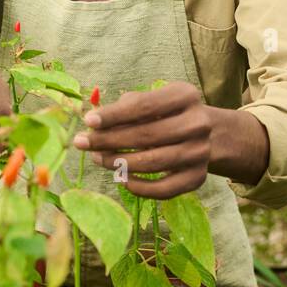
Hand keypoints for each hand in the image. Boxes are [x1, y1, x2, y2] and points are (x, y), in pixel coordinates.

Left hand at [72, 80, 212, 199]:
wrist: (205, 136)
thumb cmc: (167, 114)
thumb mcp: (152, 100)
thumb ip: (126, 108)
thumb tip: (94, 126)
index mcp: (185, 96)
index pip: (144, 106)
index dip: (113, 115)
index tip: (88, 122)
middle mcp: (198, 123)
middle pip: (146, 136)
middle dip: (109, 140)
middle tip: (82, 143)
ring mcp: (200, 152)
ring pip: (152, 163)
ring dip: (118, 163)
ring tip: (97, 158)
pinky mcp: (198, 178)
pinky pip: (164, 190)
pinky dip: (139, 187)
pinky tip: (121, 178)